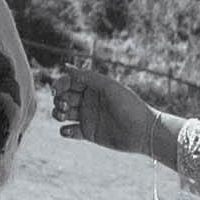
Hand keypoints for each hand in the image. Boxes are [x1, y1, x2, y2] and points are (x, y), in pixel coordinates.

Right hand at [50, 60, 174, 157]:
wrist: (143, 131)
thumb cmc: (129, 105)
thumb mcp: (108, 87)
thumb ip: (86, 76)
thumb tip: (65, 66)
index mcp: (93, 87)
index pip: (69, 82)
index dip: (59, 85)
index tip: (56, 91)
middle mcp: (88, 101)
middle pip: (63, 97)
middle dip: (58, 100)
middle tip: (65, 105)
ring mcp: (87, 117)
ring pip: (63, 113)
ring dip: (57, 113)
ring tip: (64, 116)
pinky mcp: (88, 133)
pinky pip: (69, 131)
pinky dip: (64, 131)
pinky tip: (69, 130)